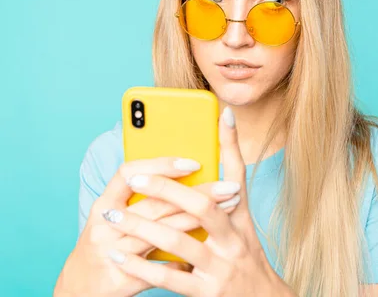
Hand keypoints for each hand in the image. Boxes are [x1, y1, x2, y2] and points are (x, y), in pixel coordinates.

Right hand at [54, 158, 241, 296]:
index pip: (128, 173)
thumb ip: (147, 198)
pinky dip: (182, 260)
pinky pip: (160, 269)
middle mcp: (104, 226)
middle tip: (229, 187)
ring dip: (199, 221)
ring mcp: (110, 253)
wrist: (80, 290)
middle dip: (198, 194)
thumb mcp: (118, 216)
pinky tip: (204, 252)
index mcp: (104, 204)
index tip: (193, 162)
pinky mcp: (121, 281)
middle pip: (156, 205)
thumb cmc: (108, 244)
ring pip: (162, 234)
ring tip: (228, 211)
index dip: (160, 165)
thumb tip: (190, 173)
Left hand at [101, 107, 294, 296]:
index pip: (238, 174)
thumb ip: (225, 196)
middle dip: (167, 189)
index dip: (230, 145)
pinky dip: (142, 265)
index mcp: (242, 219)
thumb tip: (210, 162)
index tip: (221, 114)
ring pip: (180, 242)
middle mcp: (235, 240)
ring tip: (112, 216)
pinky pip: (171, 278)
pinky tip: (120, 255)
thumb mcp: (242, 226)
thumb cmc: (244, 256)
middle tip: (134, 177)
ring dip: (143, 227)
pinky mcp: (207, 292)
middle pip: (202, 207)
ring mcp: (221, 267)